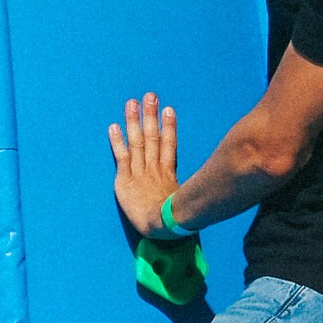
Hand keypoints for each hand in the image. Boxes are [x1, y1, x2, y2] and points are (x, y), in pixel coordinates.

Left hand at [109, 92, 179, 237]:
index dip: (169, 127)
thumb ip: (190, 192)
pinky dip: (117, 141)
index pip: (168, 145)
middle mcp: (154, 168)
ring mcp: (139, 172)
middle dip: (150, 116)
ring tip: (132, 103)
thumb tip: (208, 189)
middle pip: (152, 137)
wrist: (162, 226)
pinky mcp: (125, 179)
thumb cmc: (175, 221)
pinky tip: (113, 126)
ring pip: (137, 141)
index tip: (169, 109)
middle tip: (150, 96)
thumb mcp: (187, 203)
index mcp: (168, 174)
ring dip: (134, 121)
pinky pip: (121, 156)